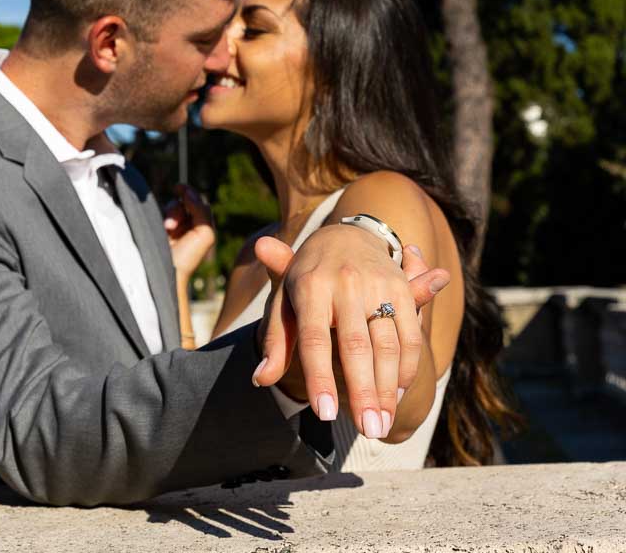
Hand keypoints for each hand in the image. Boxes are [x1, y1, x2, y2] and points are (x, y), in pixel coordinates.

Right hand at [163, 184, 215, 279]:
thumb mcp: (205, 234)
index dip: (189, 194)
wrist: (166, 275)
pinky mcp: (159, 231)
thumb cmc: (187, 258)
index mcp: (202, 227)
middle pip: (182, 203)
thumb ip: (202, 210)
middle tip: (171, 225)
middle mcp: (188, 226)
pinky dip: (161, 217)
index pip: (197, 202)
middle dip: (177, 209)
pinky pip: (159, 214)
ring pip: (171, 208)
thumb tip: (189, 193)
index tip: (177, 188)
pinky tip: (162, 228)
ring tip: (166, 228)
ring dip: (169, 214)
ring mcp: (173, 229)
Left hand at [252, 228, 449, 438]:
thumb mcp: (284, 302)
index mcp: (309, 286)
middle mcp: (344, 282)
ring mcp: (376, 283)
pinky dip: (407, 368)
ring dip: (388, 389)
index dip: (319, 377)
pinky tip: (397, 395)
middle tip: (367, 432)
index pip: (313, 339)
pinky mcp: (401, 287)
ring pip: (388, 344)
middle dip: (363, 393)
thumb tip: (260, 379)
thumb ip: (276, 340)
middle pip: (355, 346)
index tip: (323, 413)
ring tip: (382, 425)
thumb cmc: (306, 280)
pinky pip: (409, 334)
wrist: (345, 236)